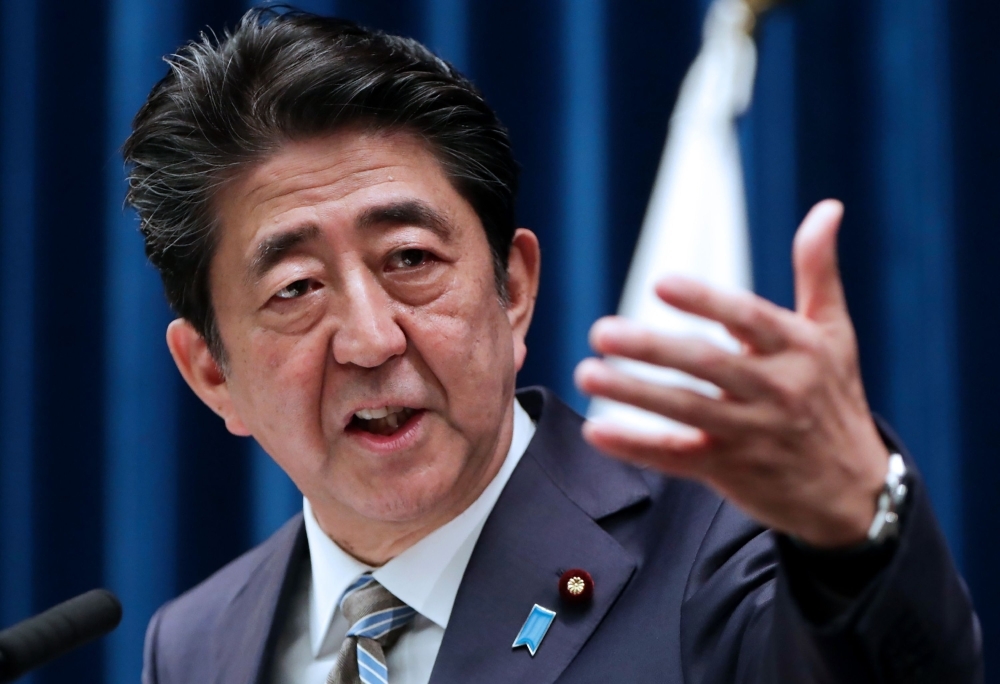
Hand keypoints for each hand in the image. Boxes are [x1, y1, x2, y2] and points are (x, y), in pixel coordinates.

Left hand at [575, 200, 889, 547]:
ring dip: (633, 393)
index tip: (661, 283)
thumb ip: (819, 271)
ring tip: (586, 373)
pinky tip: (597, 431)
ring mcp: (751, 432)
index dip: (705, 301)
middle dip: (652, 347)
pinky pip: (676, 457)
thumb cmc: (832, 396)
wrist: (853, 489)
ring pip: (685, 409)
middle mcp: (775, 389)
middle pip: (706, 364)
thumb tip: (828, 208)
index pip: (747, 318)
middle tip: (601, 332)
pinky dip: (636, 445)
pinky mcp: (729, 469)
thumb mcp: (834, 333)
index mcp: (797, 347)